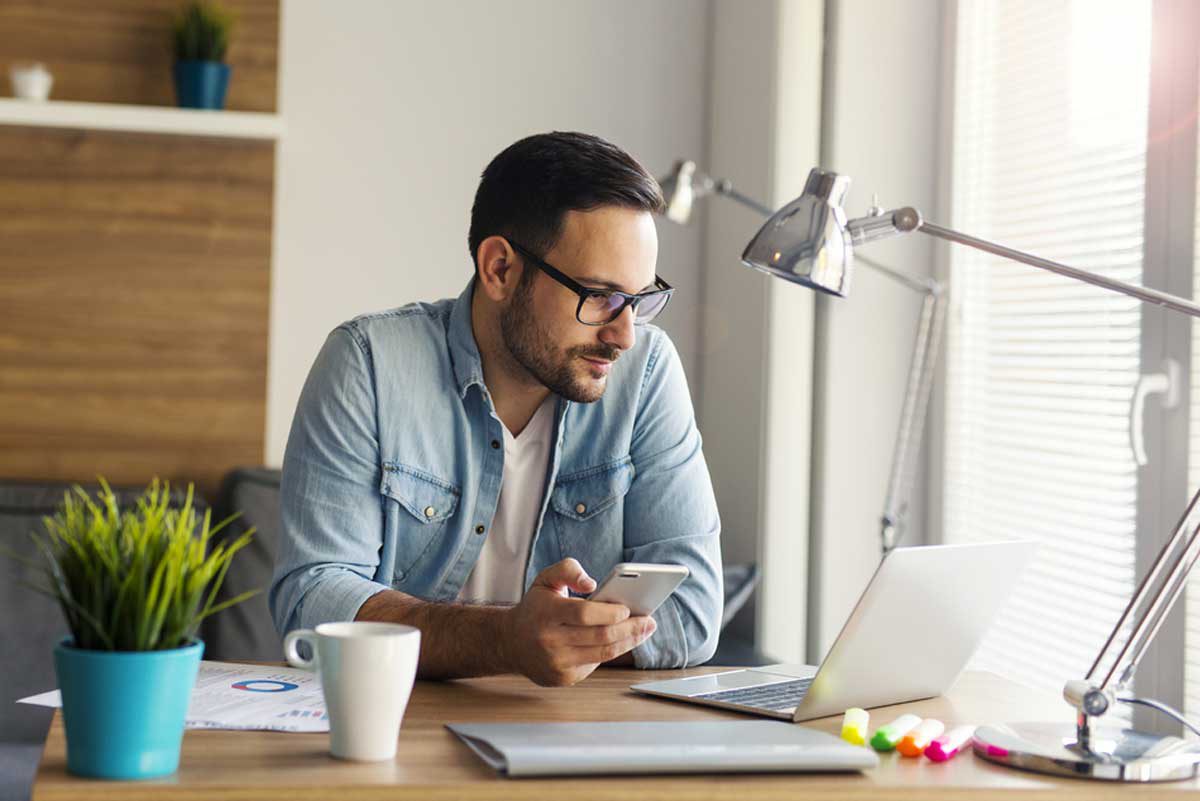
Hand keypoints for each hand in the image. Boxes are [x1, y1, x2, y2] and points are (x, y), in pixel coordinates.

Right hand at [501, 558, 656, 686]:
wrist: (510, 643)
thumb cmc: (535, 608)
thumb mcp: (545, 580)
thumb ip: (568, 570)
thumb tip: (592, 583)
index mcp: (546, 614)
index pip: (584, 614)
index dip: (610, 612)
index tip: (628, 608)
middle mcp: (550, 641)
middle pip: (600, 636)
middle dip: (630, 628)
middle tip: (649, 621)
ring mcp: (557, 663)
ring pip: (603, 654)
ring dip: (629, 642)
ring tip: (645, 630)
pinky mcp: (563, 678)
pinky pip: (595, 664)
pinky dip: (613, 652)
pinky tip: (625, 641)